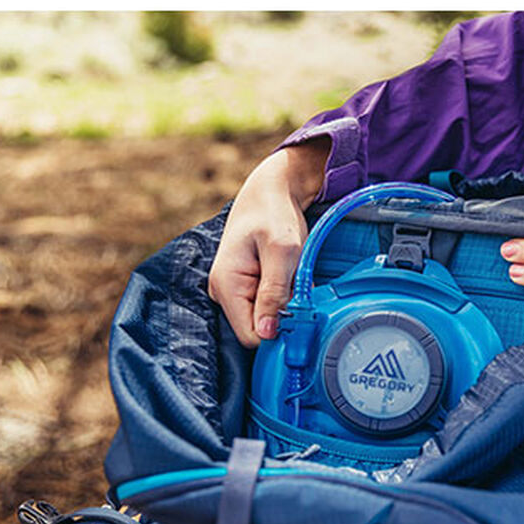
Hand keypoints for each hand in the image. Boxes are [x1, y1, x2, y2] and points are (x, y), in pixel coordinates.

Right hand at [208, 138, 329, 345]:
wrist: (274, 187)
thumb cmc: (276, 213)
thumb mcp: (283, 253)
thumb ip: (274, 294)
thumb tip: (267, 335)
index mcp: (226, 285)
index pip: (251, 336)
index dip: (278, 332)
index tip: (300, 313)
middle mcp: (223, 291)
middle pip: (257, 328)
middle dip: (283, 316)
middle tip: (299, 287)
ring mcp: (233, 288)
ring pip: (265, 317)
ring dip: (285, 303)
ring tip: (293, 275)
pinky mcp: (246, 284)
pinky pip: (267, 304)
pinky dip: (284, 295)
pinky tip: (289, 275)